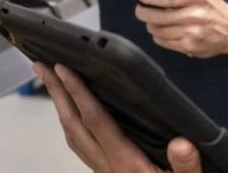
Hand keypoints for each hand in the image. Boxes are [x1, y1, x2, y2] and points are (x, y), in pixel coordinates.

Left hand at [35, 63, 202, 172]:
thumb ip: (186, 166)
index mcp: (127, 164)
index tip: (64, 69)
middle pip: (73, 125)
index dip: (78, 93)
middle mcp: (108, 167)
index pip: (96, 121)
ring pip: (72, 136)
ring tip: (51, 82)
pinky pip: (80, 146)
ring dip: (60, 107)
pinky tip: (72, 115)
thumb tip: (181, 143)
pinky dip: (71, 124)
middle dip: (57, 94)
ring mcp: (104, 171)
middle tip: (41, 66)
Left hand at [134, 0, 227, 57]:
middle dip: (143, 12)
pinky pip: (164, 42)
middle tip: (139, 9)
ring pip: (158, 30)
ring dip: (150, 24)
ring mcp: (192, 34)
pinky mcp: (189, 47)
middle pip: (159, 16)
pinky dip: (158, 36)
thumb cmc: (212, 5)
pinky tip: (161, 30)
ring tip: (151, 19)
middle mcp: (194, 16)